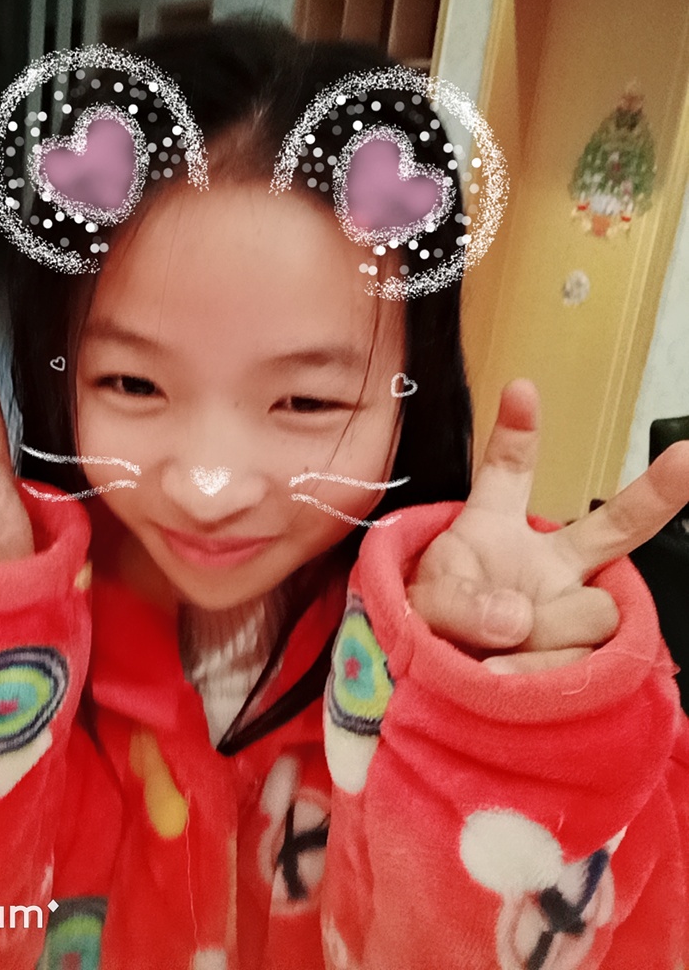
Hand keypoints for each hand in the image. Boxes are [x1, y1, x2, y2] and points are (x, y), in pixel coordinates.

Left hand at [408, 380, 688, 673]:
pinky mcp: (586, 659)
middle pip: (612, 527)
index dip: (516, 433)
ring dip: (543, 638)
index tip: (521, 387)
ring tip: (491, 661)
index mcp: (494, 533)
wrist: (435, 692)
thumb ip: (459, 602)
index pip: (507, 476)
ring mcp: (571, 610)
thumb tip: (519, 617)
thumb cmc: (427, 630)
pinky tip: (507, 682)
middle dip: (658, 492)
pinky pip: (589, 661)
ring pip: (594, 611)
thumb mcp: (423, 606)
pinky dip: (542, 675)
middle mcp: (546, 566)